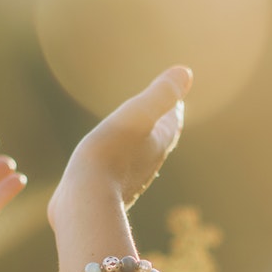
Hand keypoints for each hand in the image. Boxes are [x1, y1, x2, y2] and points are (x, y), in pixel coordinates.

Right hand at [52, 67, 191, 219]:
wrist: (86, 200)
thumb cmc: (110, 153)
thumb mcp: (136, 115)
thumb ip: (161, 95)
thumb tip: (186, 71)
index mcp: (157, 145)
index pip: (171, 124)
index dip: (174, 110)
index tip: (177, 100)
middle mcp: (147, 165)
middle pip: (160, 142)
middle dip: (162, 128)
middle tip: (164, 116)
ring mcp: (127, 181)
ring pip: (139, 160)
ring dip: (141, 147)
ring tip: (137, 139)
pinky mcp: (107, 193)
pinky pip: (117, 174)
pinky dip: (119, 164)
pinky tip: (108, 167)